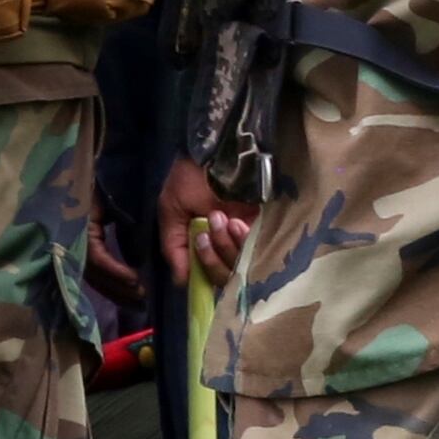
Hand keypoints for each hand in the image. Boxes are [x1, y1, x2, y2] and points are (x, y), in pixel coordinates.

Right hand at [158, 158, 253, 285]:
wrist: (221, 156)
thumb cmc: (193, 178)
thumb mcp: (171, 209)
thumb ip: (173, 246)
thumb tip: (181, 282)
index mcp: (203, 244)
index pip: (204, 275)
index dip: (200, 272)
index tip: (193, 260)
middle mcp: (226, 246)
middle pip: (222, 277)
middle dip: (211, 257)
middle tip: (206, 232)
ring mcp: (247, 241)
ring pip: (238, 267)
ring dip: (226, 245)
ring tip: (222, 218)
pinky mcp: (266, 232)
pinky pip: (256, 253)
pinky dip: (243, 240)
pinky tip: (237, 220)